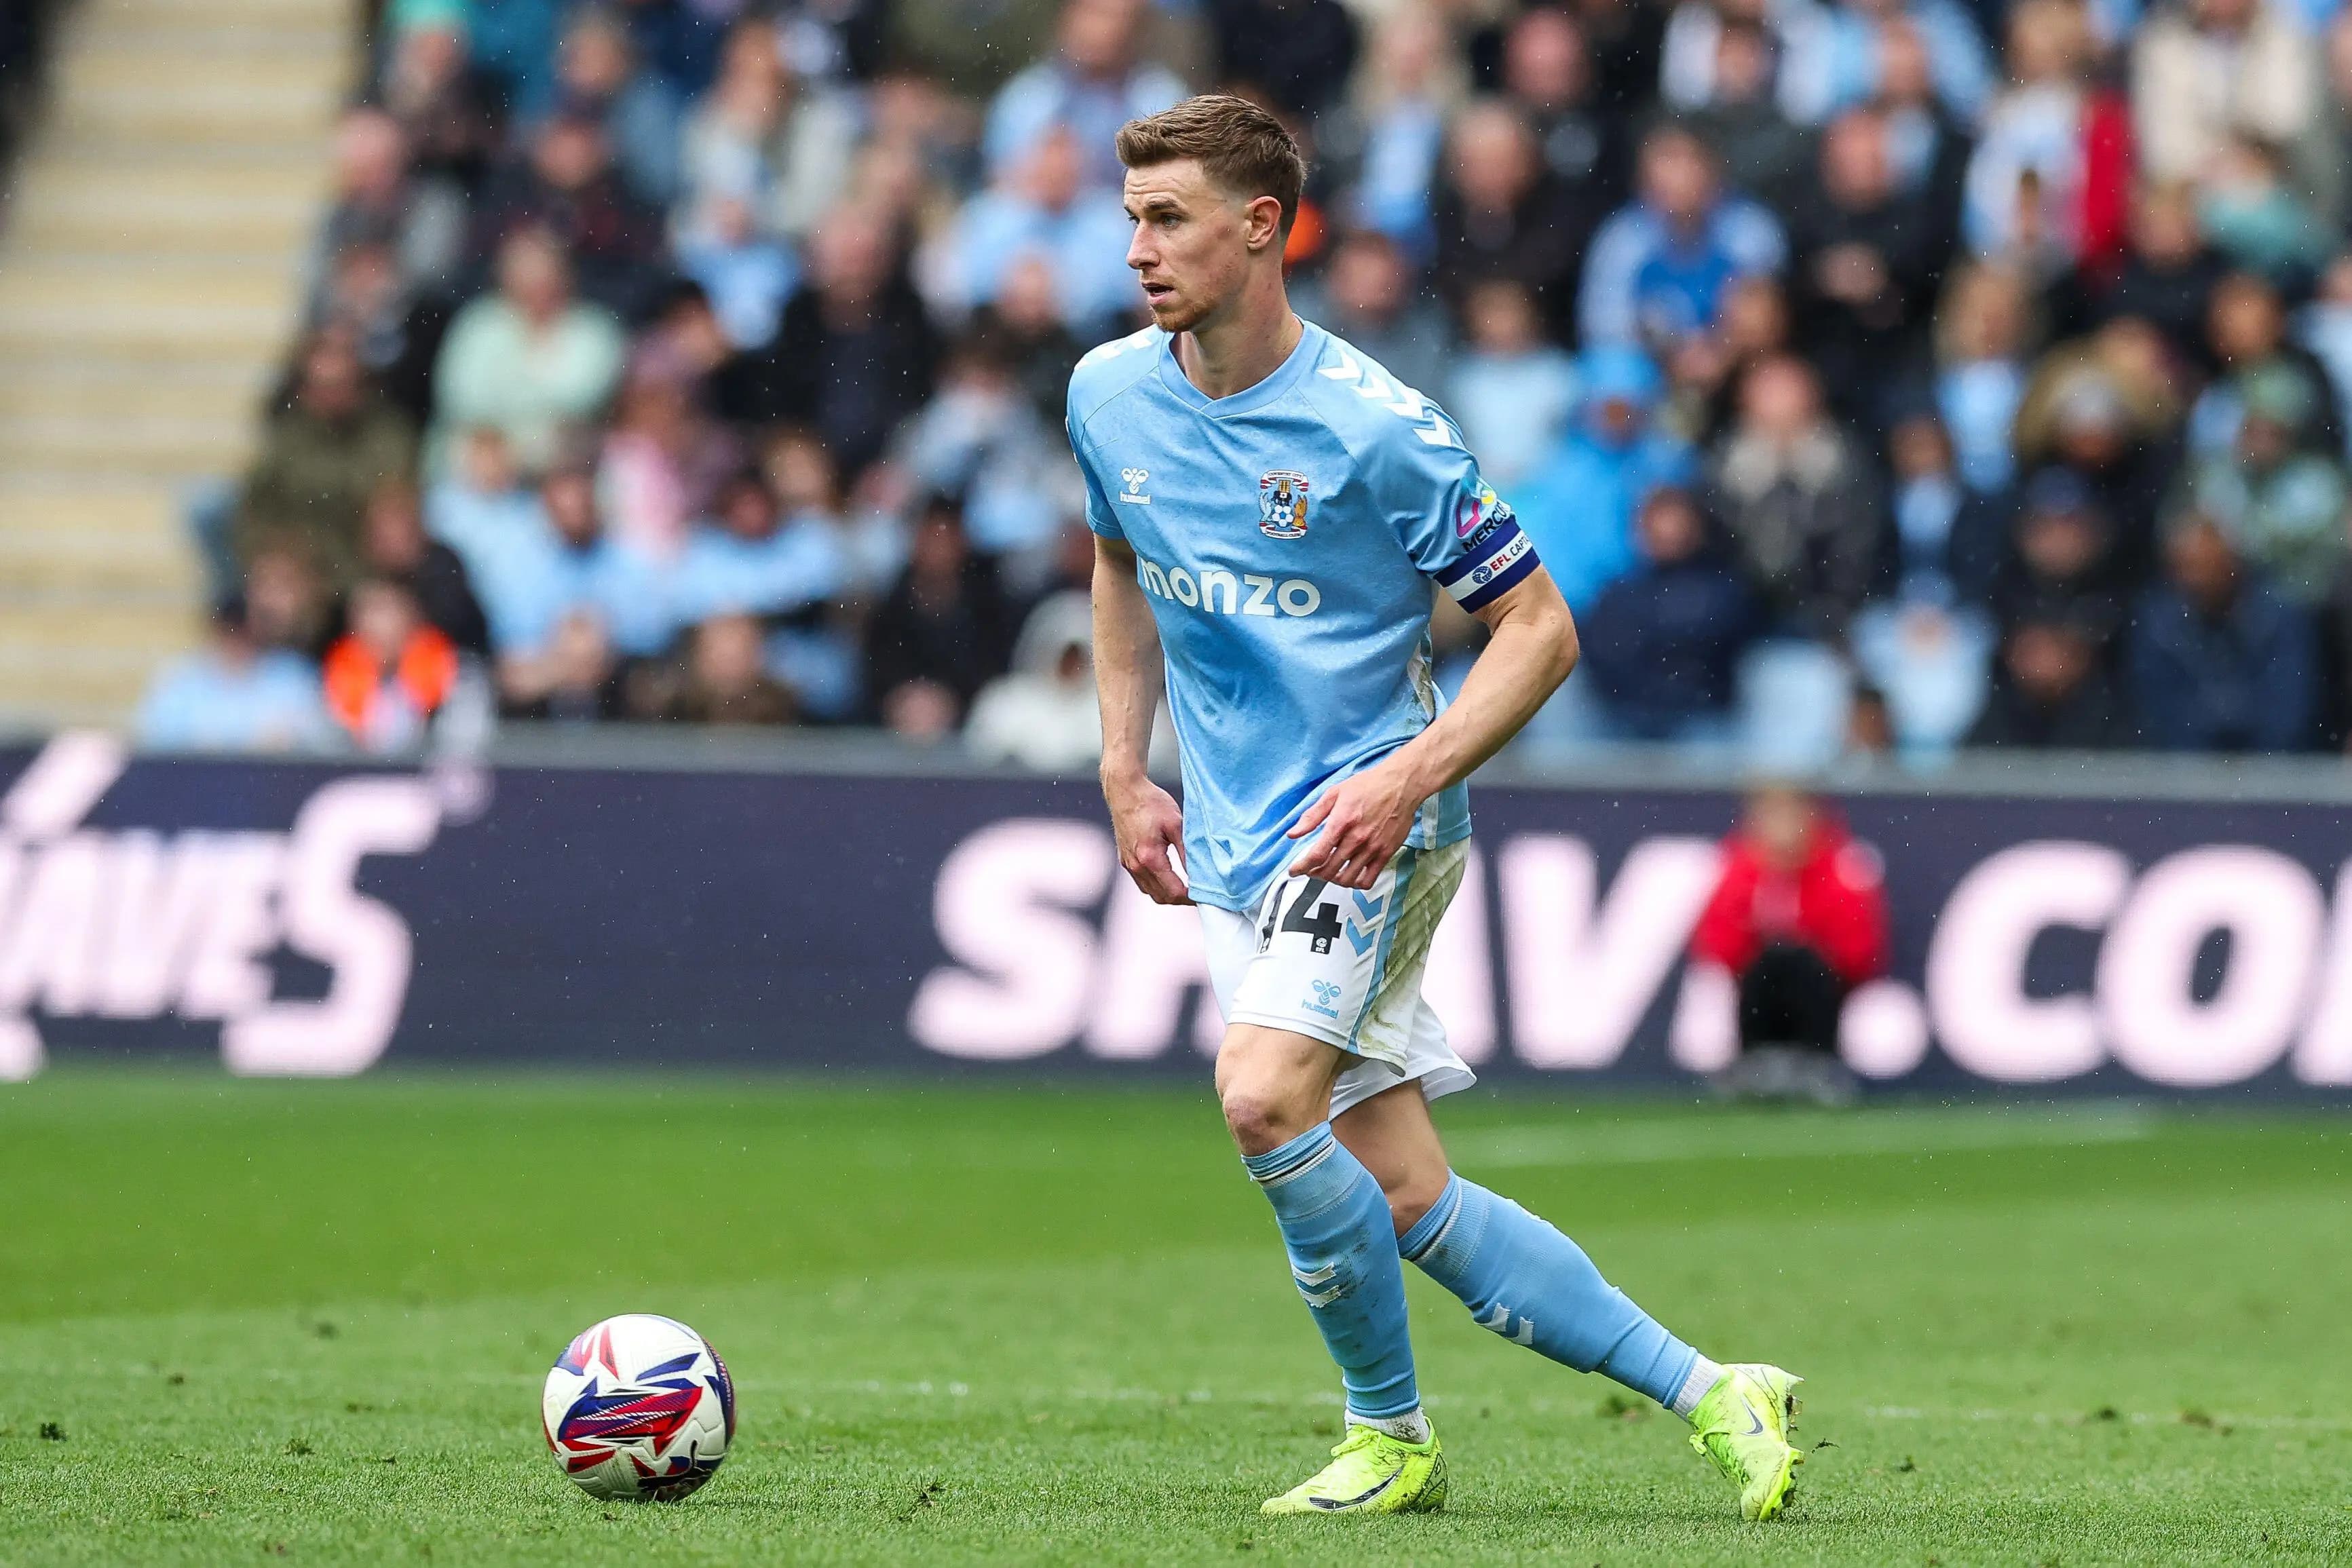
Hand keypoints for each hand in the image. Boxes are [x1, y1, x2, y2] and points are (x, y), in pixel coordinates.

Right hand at [1104, 769, 1189, 903]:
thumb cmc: (1151, 803)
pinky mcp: (1125, 860)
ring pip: (1151, 893)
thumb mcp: (1176, 824)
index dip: (1192, 897)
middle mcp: (1136, 866)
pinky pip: (1143, 883)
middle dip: (1181, 899)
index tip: (1206, 894)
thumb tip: (1200, 873)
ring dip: (1169, 894)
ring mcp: (1128, 865)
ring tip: (1187, 887)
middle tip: (1200, 893)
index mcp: (1150, 858)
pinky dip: (1157, 886)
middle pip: (1162, 897)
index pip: (1174, 891)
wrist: (1124, 791)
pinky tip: (1169, 877)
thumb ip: (1187, 851)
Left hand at [1285, 759, 1424, 888]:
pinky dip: (1356, 884)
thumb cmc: (1369, 786)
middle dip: (1315, 874)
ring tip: (1330, 873)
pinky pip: (1369, 879)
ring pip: (1347, 879)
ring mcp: (1372, 848)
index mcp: (1341, 822)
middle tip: (1311, 870)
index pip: (1317, 854)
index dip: (1302, 867)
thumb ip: (1312, 816)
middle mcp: (1356, 838)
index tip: (1294, 871)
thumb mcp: (1334, 793)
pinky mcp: (1386, 853)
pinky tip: (1351, 876)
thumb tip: (1293, 834)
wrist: (1401, 784)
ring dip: (1334, 880)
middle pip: (1329, 870)